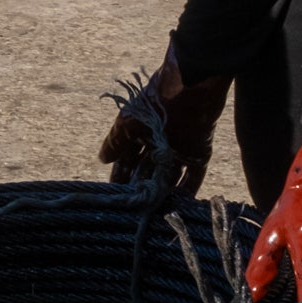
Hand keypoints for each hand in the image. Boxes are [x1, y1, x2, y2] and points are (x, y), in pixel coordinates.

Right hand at [98, 42, 231, 196]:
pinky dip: (188, 191)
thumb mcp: (127, 122)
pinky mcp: (199, 153)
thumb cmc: (154, 102)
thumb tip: (102, 160)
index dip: (121, 178)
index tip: (115, 198)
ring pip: (169, 178)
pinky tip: (178, 207)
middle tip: (134, 210)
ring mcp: (180, 150)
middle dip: (141, 190)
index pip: (127, 161)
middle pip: (148, 173)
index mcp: (141, 134)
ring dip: (163, 194)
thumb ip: (115, 142)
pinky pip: (194, 177)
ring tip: (154, 213)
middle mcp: (160, 144)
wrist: (189, 88)